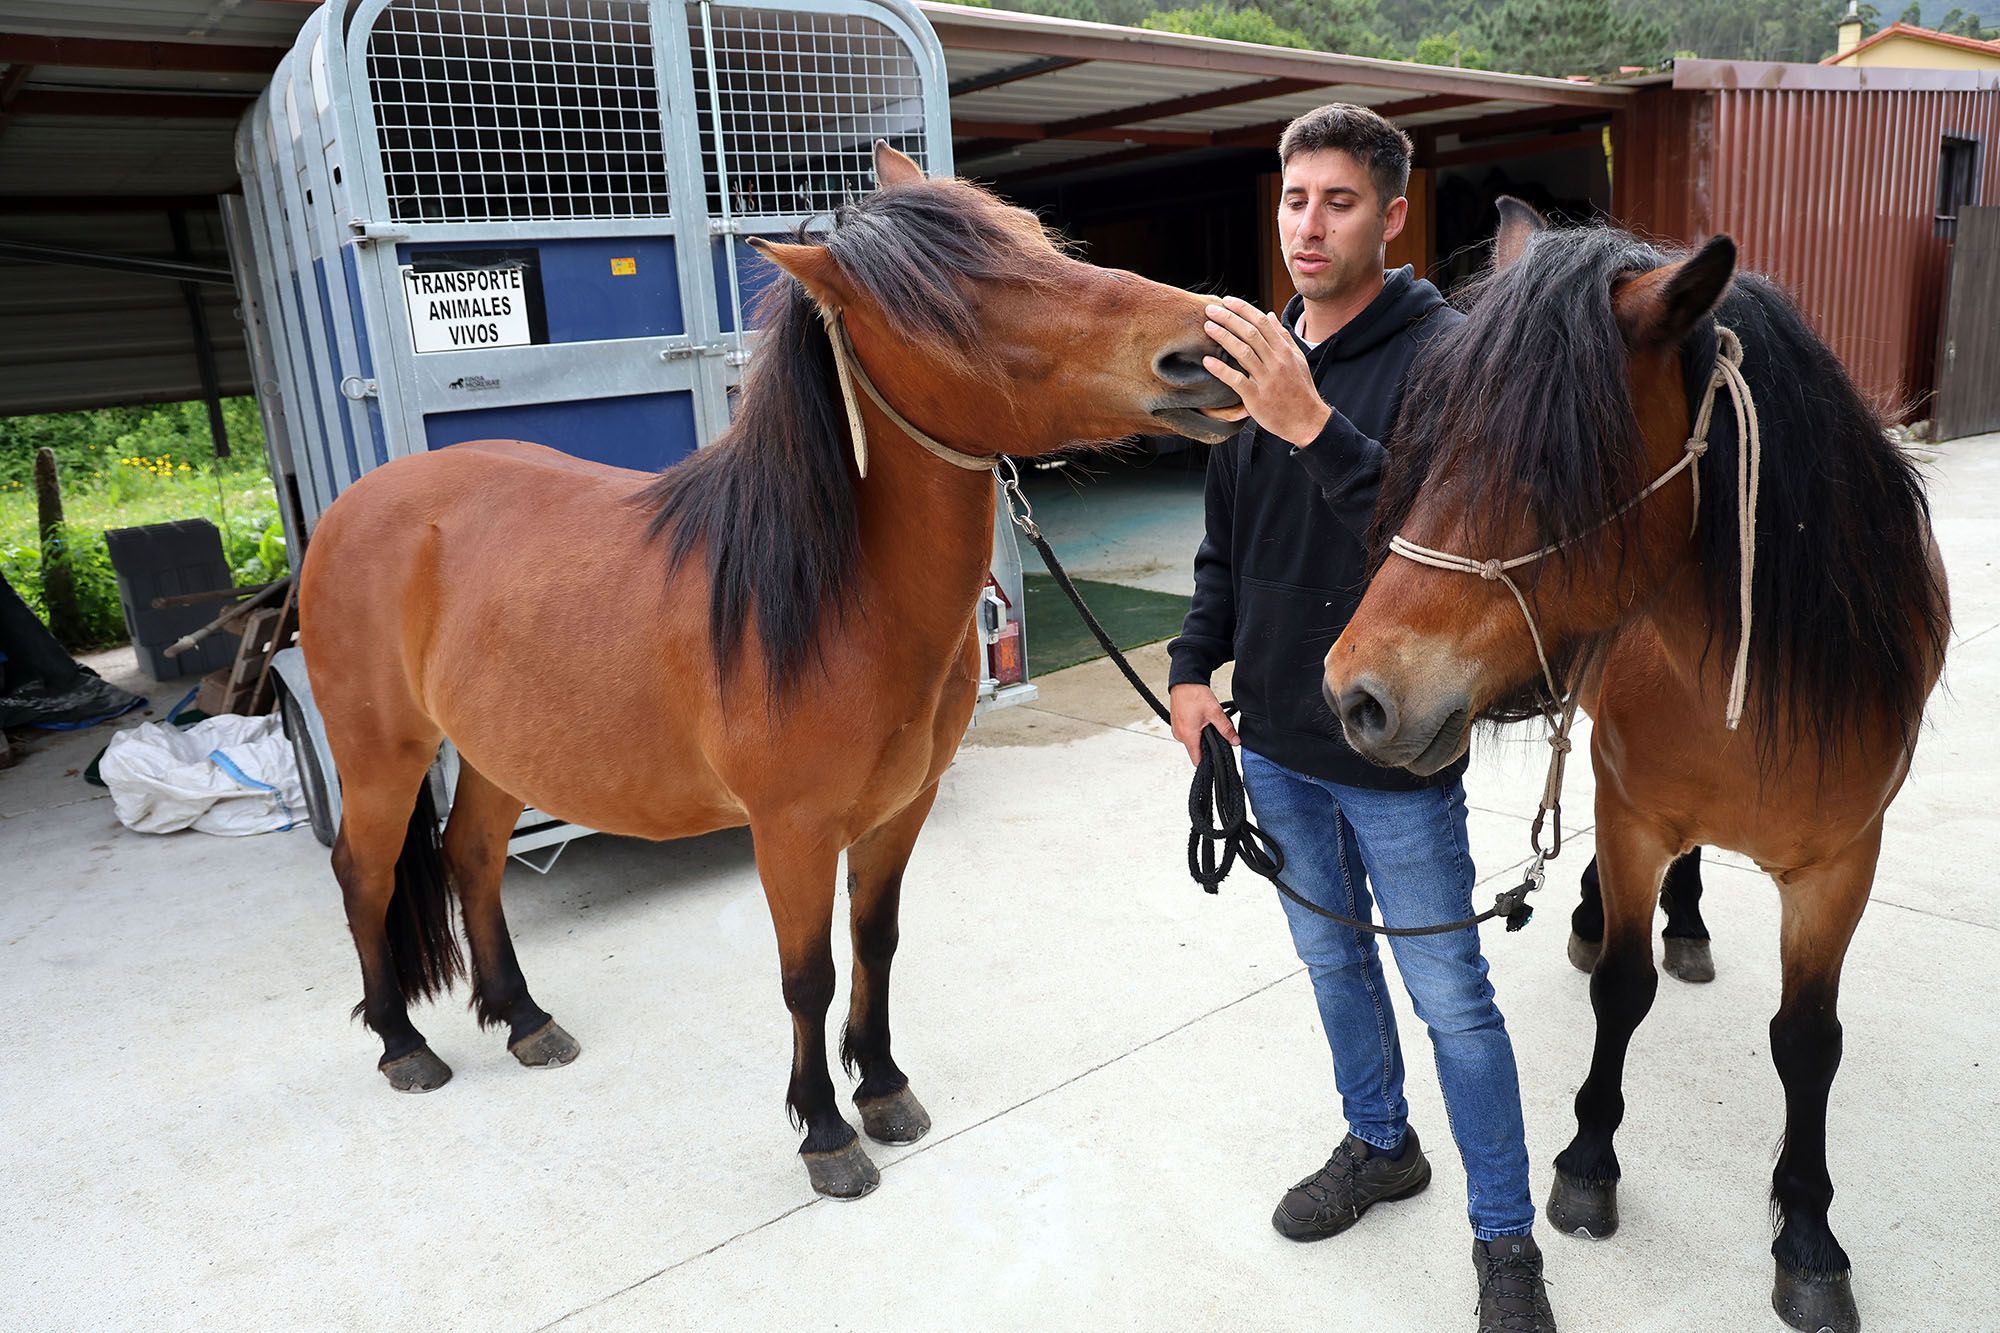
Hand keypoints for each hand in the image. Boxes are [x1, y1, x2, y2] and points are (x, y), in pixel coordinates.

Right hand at [1170, 682, 1238, 765]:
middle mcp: (1179, 735)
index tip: (1217, 757)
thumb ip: (1226, 729)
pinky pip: (1188, 733)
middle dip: (1208, 744)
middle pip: (1196, 750)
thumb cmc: (1194, 694)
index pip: (1197, 760)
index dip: (1209, 761)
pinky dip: (1195, 729)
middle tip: (1215, 730)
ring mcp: (1177, 730)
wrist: (1184, 681)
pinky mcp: (1177, 724)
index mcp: (1188, 736)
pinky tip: (1200, 718)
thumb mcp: (1215, 712)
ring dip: (1201, 735)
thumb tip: (1235, 741)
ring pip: (1193, 741)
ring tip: (1207, 721)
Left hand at [1201, 296, 1331, 447]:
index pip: (1262, 322)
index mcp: (1285, 351)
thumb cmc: (1300, 390)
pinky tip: (1208, 361)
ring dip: (1223, 337)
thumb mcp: (1297, 360)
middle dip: (1229, 318)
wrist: (1307, 421)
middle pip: (1251, 333)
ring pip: (1243, 352)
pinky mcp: (1257, 398)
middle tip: (1210, 309)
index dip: (1243, 309)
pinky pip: (1237, 380)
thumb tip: (1270, 315)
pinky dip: (1222, 370)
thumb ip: (1283, 336)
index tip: (1227, 301)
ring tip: (1207, 327)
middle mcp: (1277, 362)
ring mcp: (1267, 379)